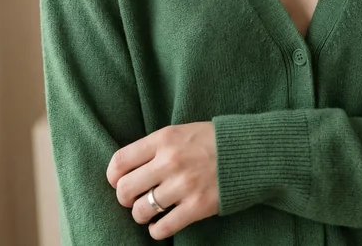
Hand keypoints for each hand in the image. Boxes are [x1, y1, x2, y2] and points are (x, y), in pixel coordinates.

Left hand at [106, 122, 218, 239]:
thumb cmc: (211, 141)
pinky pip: (161, 229)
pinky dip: (156, 230)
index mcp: (164, 139)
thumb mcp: (181, 131)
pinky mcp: (196, 207)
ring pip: (140, 211)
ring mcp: (183, 185)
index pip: (120, 161)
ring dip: (140, 215)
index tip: (118, 181)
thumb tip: (127, 168)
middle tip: (135, 198)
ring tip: (149, 211)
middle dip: (125, 198)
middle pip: (124, 190)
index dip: (112, 176)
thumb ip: (155, 147)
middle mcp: (170, 161)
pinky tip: (161, 223)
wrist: (248, 151)